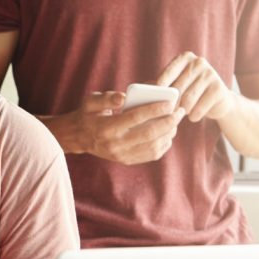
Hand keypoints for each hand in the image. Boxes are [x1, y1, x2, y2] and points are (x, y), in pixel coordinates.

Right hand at [55, 90, 184, 164]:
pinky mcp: (126, 160)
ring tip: (175, 122)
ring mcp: (121, 155)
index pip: (136, 118)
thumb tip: (123, 97)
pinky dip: (163, 145)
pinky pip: (151, 155)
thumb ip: (107, 98)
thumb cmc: (88, 114)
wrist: (79, 137)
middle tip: (179, 111)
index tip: (170, 102)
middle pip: (149, 133)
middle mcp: (115, 144)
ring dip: (168, 133)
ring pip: (153, 146)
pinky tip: (168, 134)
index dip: (156, 109)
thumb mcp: (91, 101)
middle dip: (168, 121)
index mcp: (106, 128)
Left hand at [157, 51, 235, 122]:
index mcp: (185, 58)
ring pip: (187, 99)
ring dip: (181, 111)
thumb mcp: (176, 84)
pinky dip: (194, 116)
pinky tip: (193, 117)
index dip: (162, 82)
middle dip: (170, 103)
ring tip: (180, 114)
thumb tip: (147, 90)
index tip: (156, 91)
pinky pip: (199, 107)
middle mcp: (199, 62)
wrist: (217, 101)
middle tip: (166, 113)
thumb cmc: (188, 92)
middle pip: (177, 88)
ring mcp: (210, 74)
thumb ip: (162, 85)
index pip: (170, 70)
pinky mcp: (219, 89)